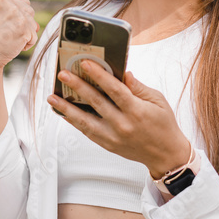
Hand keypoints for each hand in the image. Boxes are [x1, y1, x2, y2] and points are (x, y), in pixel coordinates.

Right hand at [0, 0, 38, 70]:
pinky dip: (27, 44)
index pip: (23, 3)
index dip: (17, 17)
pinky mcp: (24, 28)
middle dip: (23, 25)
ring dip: (25, 34)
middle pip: (30, 12)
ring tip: (9, 38)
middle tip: (6, 32)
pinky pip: (34, 36)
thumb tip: (36, 25)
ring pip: (33, 24)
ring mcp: (17, 15)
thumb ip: (19, 13)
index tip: (3, 24)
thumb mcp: (0, 17)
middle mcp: (8, 2)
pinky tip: (13, 44)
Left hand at [47, 61, 191, 179]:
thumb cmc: (163, 124)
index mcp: (137, 111)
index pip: (115, 90)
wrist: (165, 154)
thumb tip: (124, 73)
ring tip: (53, 97)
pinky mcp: (107, 144)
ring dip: (67, 108)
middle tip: (63, 75)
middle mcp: (123, 125)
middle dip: (78, 86)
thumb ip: (138, 87)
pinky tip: (64, 112)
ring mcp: (113, 137)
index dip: (99, 75)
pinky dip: (74, 121)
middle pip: (96, 102)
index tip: (85, 63)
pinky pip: (87, 131)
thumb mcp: (158, 101)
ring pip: (85, 121)